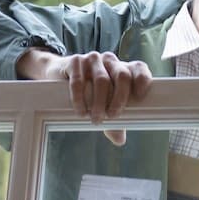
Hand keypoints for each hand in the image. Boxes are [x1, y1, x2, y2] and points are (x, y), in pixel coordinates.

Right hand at [16, 48, 152, 145]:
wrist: (56, 74)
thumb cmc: (85, 89)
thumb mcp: (101, 104)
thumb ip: (112, 120)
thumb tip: (119, 140)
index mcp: (121, 67)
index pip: (138, 68)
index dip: (142, 79)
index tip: (139, 97)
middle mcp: (109, 60)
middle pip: (122, 76)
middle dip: (119, 99)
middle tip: (112, 116)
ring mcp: (92, 59)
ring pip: (102, 80)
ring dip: (99, 103)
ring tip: (95, 118)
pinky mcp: (75, 60)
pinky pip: (79, 80)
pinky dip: (80, 99)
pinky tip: (80, 111)